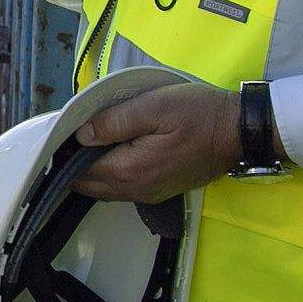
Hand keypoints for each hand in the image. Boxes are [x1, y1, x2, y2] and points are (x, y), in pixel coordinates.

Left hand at [71, 84, 240, 203]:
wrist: (239, 132)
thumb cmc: (199, 114)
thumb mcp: (154, 107)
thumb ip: (114, 121)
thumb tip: (80, 135)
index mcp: (130, 170)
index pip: (79, 171)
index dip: (66, 152)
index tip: (63, 131)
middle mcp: (136, 190)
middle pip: (89, 185)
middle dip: (76, 163)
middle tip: (76, 132)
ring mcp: (148, 194)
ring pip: (104, 189)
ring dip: (93, 169)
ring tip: (95, 139)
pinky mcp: (159, 191)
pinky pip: (122, 188)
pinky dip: (111, 173)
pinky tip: (115, 150)